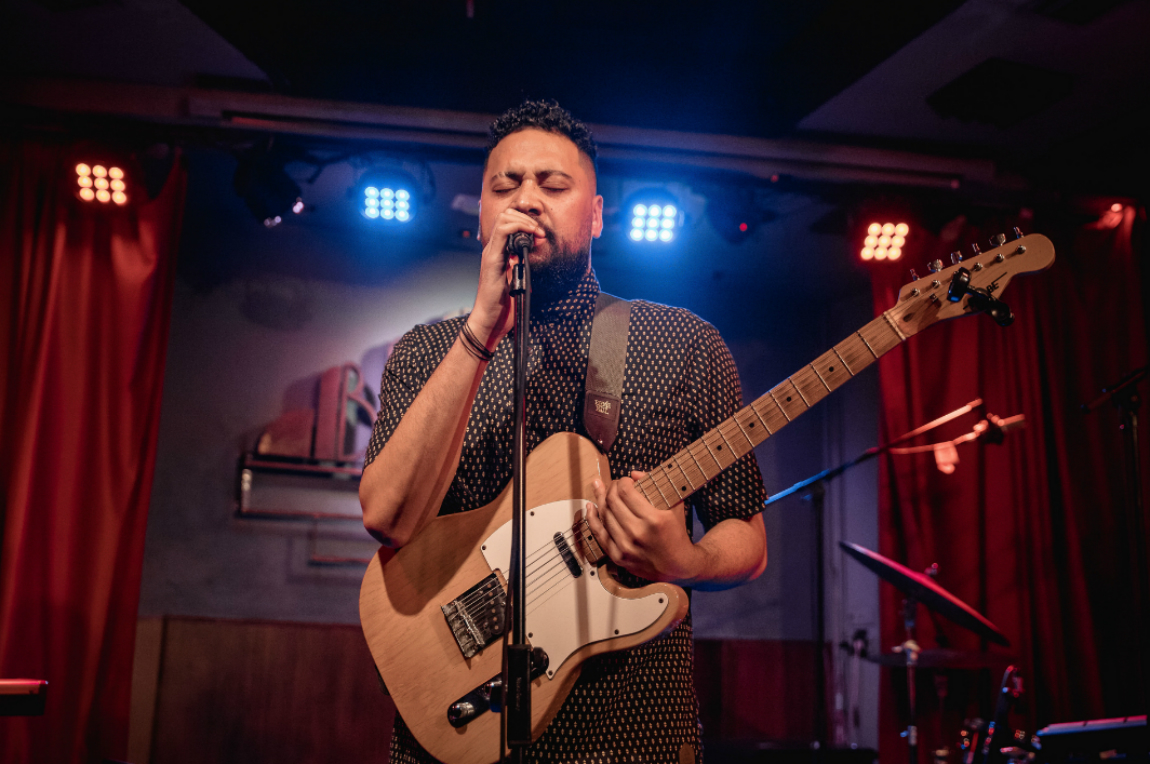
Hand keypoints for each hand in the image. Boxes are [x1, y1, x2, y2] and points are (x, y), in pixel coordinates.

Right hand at [468, 209, 545, 347]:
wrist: (491, 320)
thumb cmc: (504, 305)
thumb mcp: (519, 279)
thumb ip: (523, 264)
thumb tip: (534, 253)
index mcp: (499, 254)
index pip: (508, 223)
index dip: (525, 222)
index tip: (540, 233)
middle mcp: (493, 250)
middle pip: (504, 216)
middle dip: (525, 218)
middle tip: (539, 231)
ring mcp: (491, 254)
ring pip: (502, 220)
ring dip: (523, 221)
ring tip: (536, 232)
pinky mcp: (491, 260)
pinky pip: (501, 233)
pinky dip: (517, 228)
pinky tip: (529, 236)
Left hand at [586, 471, 701, 583]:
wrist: (678, 566)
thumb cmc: (677, 534)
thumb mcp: (675, 506)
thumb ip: (657, 486)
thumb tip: (634, 474)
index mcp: (654, 519)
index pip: (626, 492)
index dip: (622, 481)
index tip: (626, 480)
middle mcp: (637, 533)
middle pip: (612, 501)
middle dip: (611, 487)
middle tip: (615, 485)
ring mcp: (626, 546)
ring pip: (604, 515)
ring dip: (601, 499)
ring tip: (602, 490)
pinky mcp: (618, 557)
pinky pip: (599, 534)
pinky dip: (592, 518)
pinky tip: (590, 507)